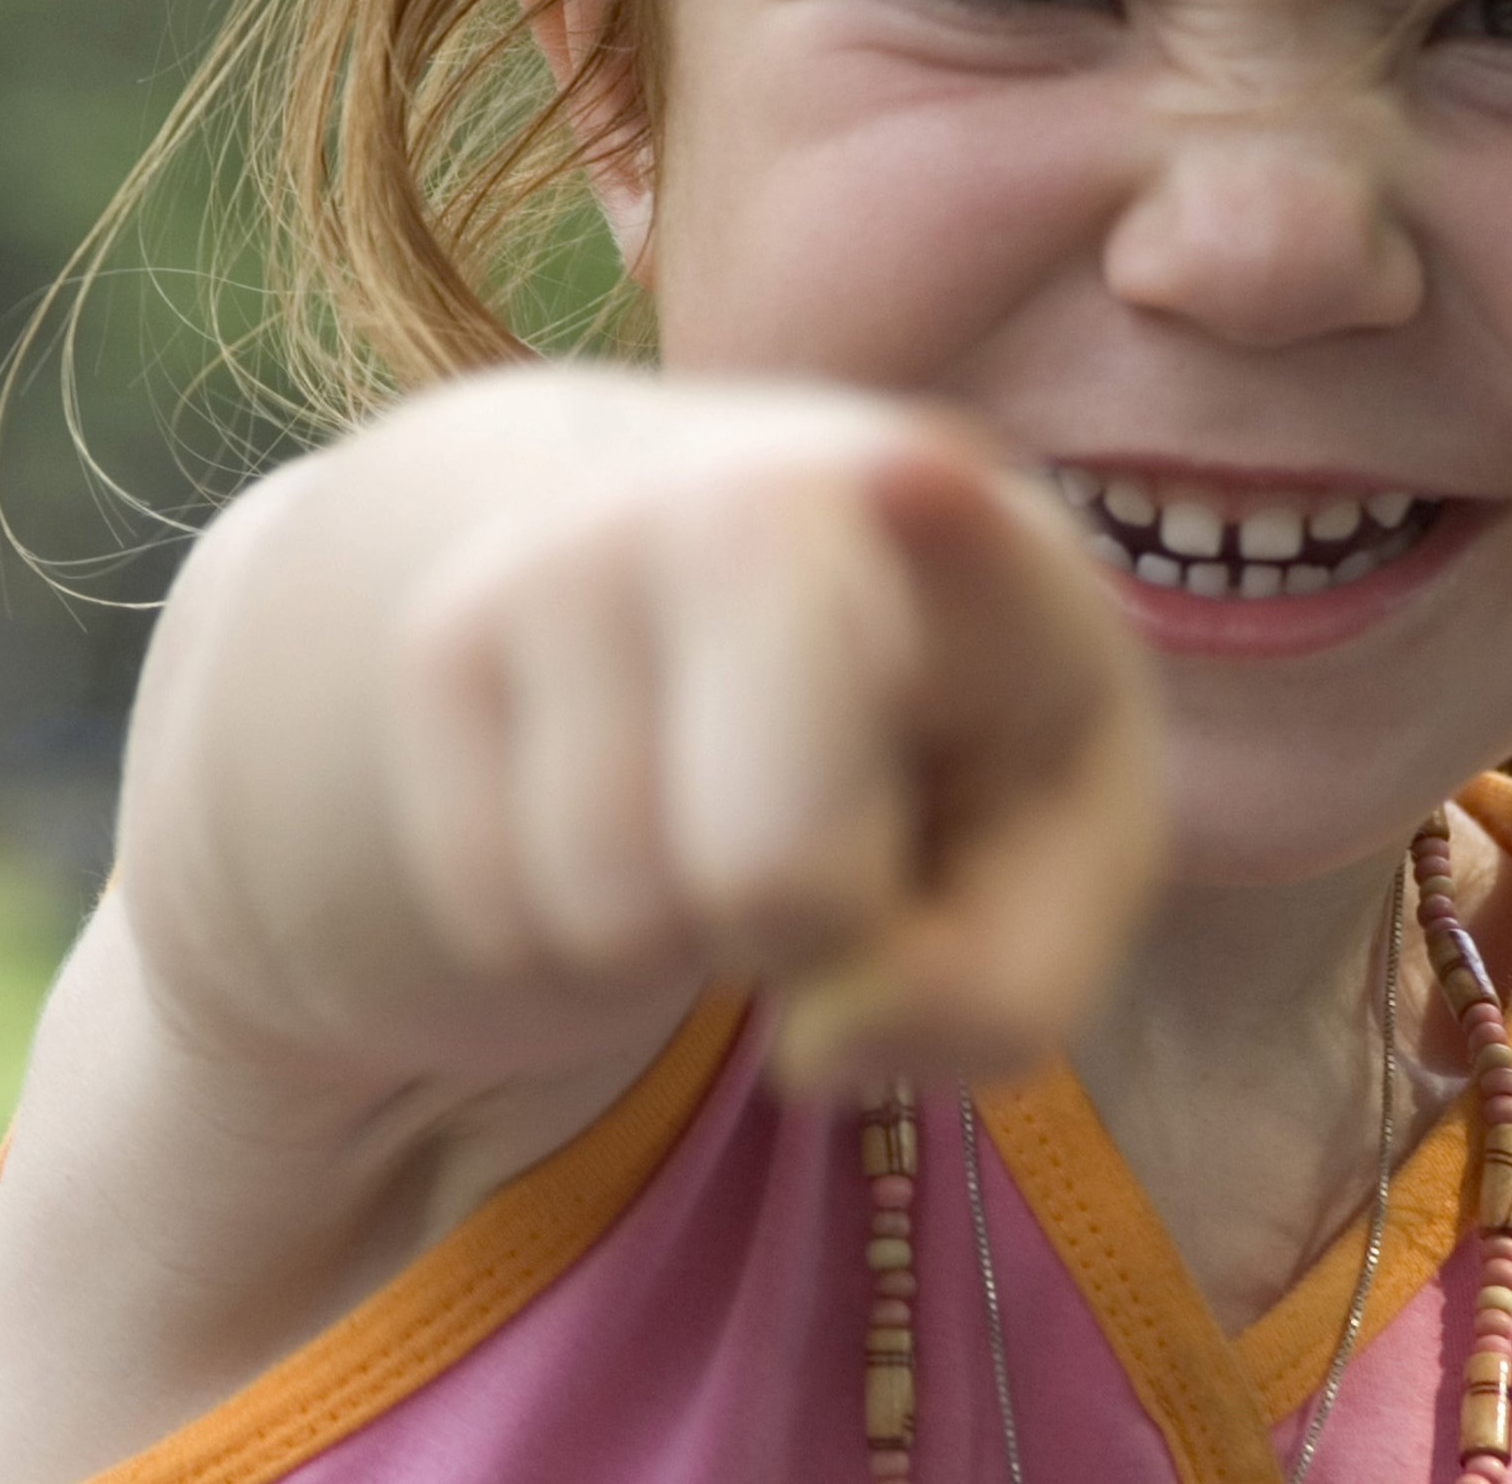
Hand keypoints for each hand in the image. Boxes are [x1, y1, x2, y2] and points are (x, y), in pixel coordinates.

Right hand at [123, 368, 1163, 1098]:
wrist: (761, 561)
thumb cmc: (963, 732)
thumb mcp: (1063, 855)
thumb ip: (1004, 988)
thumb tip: (824, 1039)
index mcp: (953, 518)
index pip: (926, 498)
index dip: (924, 503)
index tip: (910, 472)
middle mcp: (745, 498)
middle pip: (770, 874)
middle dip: (814, 929)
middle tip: (847, 842)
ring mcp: (572, 552)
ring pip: (612, 919)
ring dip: (684, 934)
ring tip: (741, 810)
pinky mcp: (447, 632)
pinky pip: (494, 918)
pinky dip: (575, 932)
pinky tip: (645, 813)